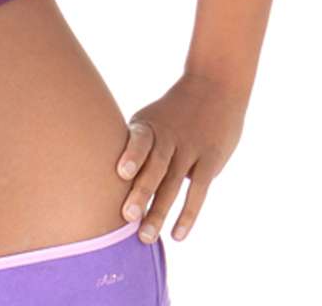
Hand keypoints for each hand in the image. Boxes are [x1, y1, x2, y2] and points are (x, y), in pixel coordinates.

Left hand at [116, 71, 246, 244]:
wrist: (215, 85)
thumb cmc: (174, 110)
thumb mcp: (152, 118)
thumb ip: (136, 145)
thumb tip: (106, 173)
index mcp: (149, 125)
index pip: (141, 139)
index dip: (132, 154)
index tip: (120, 173)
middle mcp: (170, 136)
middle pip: (156, 166)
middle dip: (142, 191)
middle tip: (127, 217)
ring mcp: (192, 148)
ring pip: (175, 183)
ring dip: (160, 211)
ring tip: (145, 237)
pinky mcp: (211, 160)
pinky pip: (199, 190)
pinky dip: (188, 214)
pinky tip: (177, 235)